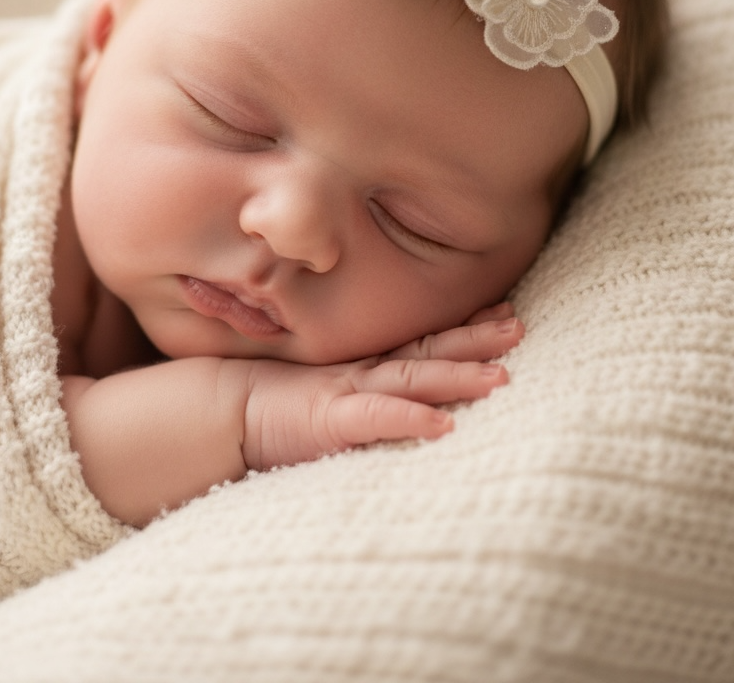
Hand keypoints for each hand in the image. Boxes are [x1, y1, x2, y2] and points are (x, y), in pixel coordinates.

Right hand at [240, 302, 522, 472]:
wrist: (214, 412)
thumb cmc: (263, 399)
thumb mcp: (317, 383)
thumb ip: (352, 377)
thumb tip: (396, 376)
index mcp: (361, 364)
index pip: (421, 340)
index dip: (463, 326)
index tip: (504, 309)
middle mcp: (361, 373)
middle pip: (428, 351)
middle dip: (475, 338)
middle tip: (519, 324)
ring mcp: (348, 393)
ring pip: (414, 379)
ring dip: (458, 376)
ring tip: (501, 376)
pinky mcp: (331, 420)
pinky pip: (378, 419)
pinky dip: (410, 418)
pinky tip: (445, 425)